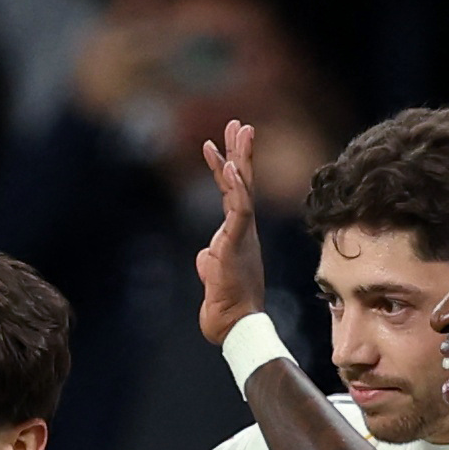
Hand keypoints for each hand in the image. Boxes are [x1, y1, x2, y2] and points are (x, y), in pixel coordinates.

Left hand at [193, 119, 266, 345]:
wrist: (235, 326)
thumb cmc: (226, 306)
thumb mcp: (212, 276)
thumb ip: (210, 260)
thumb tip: (205, 256)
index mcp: (237, 235)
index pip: (234, 194)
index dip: (230, 167)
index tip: (224, 142)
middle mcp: (243, 230)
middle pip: (243, 183)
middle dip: (241, 152)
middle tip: (240, 123)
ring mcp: (242, 235)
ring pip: (243, 190)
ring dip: (240, 159)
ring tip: (239, 130)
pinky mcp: (236, 244)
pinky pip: (238, 212)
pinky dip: (235, 189)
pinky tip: (232, 168)